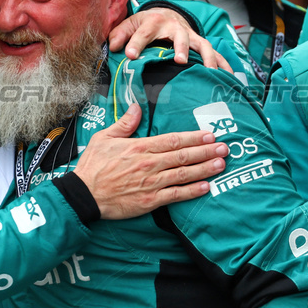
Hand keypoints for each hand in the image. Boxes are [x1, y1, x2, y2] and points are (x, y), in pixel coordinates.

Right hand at [72, 103, 226, 218]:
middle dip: (206, 151)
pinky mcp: (149, 201)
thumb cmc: (93, 166)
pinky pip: (176, 195)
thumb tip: (136, 107)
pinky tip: (206, 187)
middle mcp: (148, 164)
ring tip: (221, 164)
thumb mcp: (103, 137)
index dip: (193, 137)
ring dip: (205, 169)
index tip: (209, 134)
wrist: (83, 195)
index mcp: (139, 147)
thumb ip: (124, 124)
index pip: (173, 140)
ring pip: (184, 174)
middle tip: (224, 147)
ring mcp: (151, 183)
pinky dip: (192, 191)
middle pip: (183, 156)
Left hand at [110, 8, 232, 70]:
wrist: (165, 13)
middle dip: (180, 47)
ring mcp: (190, 35)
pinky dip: (223, 64)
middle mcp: (174, 27)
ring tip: (208, 70)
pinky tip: (228, 77)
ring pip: (201, 44)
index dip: (136, 44)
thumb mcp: (128, 25)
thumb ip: (119, 35)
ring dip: (206, 56)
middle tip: (180, 60)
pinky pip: (215, 53)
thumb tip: (113, 47)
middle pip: (179, 36)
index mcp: (152, 22)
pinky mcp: (200, 43)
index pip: (143, 33)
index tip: (130, 56)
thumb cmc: (143, 24)